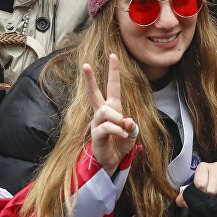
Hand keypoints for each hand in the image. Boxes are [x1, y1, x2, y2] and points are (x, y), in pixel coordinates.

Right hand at [84, 54, 137, 174]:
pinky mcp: (96, 134)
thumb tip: (127, 121)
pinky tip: (123, 135)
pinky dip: (117, 130)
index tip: (113, 55)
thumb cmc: (121, 143)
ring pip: (105, 111)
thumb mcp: (132, 133)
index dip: (114, 71)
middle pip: (94, 93)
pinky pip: (106, 126)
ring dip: (117, 118)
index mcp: (113, 107)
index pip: (113, 86)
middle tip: (85, 65)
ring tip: (124, 128)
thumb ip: (131, 125)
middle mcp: (103, 112)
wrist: (113, 161)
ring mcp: (97, 123)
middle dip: (90, 79)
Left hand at [176, 162, 216, 207]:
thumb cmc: (209, 186)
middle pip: (211, 189)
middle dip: (211, 197)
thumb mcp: (197, 189)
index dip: (200, 193)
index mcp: (203, 167)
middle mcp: (216, 166)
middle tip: (211, 198)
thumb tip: (180, 201)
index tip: (202, 195)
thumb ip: (186, 195)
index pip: (200, 184)